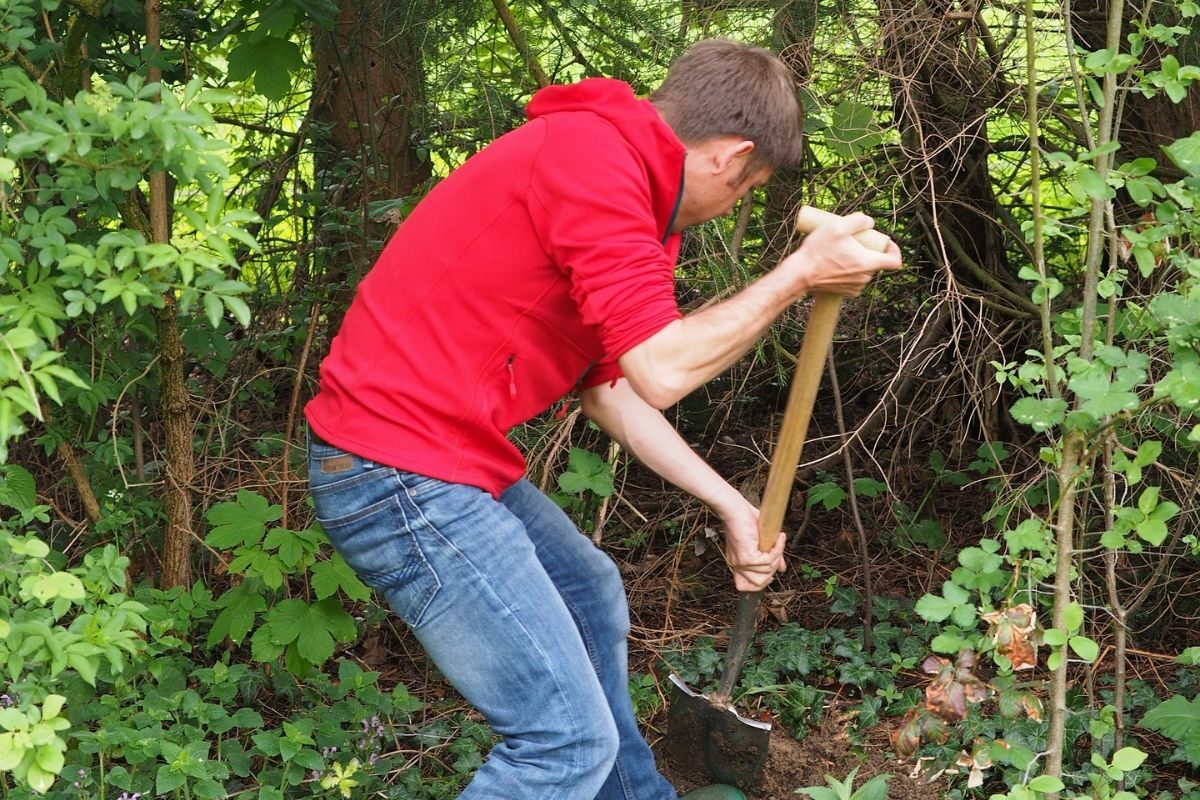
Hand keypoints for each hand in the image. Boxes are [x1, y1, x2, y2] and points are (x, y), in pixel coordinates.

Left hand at [718, 496, 786, 591]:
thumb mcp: (760, 541)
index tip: (771, 574)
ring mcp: (740, 563)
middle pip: (759, 583)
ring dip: (777, 557)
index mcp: (736, 563)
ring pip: (767, 572)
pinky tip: (778, 538)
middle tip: (777, 550)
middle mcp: (736, 565)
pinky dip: (777, 550)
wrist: (734, 508)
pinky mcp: (747, 557)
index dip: (759, 584)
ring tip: (778, 541)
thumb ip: (770, 557)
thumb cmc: (745, 519)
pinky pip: (768, 561)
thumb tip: (782, 569)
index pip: (744, 586)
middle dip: (773, 569)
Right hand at [780, 212, 901, 297]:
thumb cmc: (818, 251)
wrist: (800, 274)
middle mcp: (864, 278)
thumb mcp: (837, 226)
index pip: (895, 261)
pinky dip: (848, 271)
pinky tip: (835, 264)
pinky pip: (853, 279)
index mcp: (868, 263)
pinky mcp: (844, 292)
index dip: (894, 250)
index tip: (885, 243)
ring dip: (856, 261)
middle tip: (853, 241)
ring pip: (863, 270)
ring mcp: (854, 287)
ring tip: (840, 251)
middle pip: (875, 262)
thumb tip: (869, 222)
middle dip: (868, 250)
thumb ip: (858, 220)